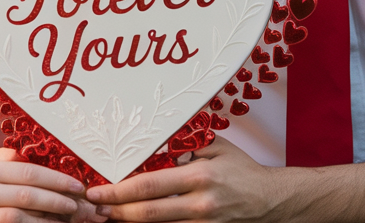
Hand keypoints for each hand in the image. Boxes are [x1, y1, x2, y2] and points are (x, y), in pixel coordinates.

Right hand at [0, 148, 107, 222]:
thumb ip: (15, 160)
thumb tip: (53, 152)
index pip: (28, 173)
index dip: (57, 180)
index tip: (79, 186)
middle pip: (28, 196)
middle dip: (59, 200)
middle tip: (81, 205)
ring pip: (21, 217)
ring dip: (50, 219)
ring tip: (70, 219)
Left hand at [85, 136, 285, 221]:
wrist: (270, 199)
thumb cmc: (241, 170)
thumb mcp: (215, 148)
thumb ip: (184, 148)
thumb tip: (150, 148)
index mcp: (199, 176)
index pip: (149, 185)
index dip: (119, 190)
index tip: (98, 190)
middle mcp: (200, 203)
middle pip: (148, 213)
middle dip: (116, 212)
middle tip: (94, 209)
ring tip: (108, 217)